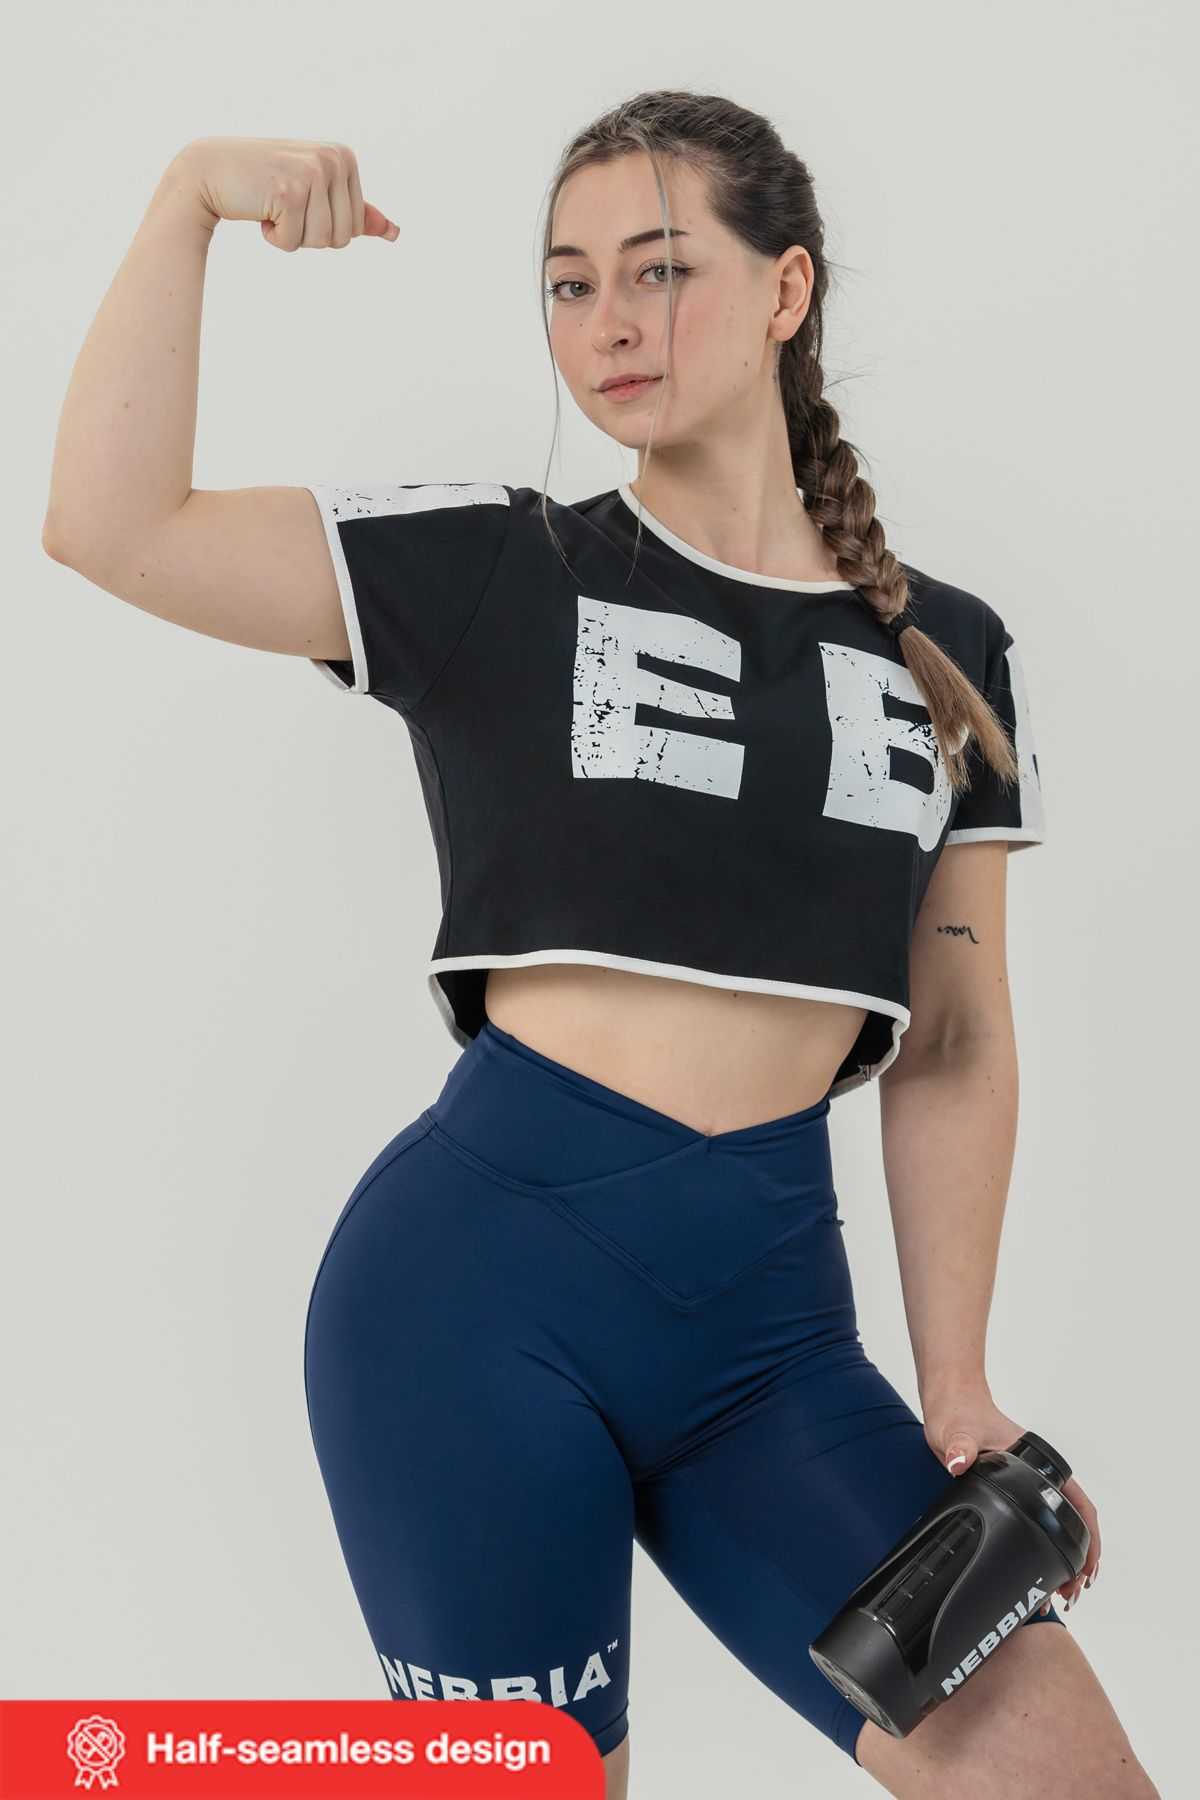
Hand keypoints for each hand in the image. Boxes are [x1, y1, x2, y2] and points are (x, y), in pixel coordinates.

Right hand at [175, 137, 398, 249]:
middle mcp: (334, 158)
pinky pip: (295, 244)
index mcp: (345, 157)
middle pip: (344, 237)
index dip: (325, 227)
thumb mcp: (315, 193)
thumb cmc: (264, 183)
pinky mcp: (290, 191)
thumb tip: (395, 232)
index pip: (357, 227)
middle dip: (311, 234)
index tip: (300, 199)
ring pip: (323, 242)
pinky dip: (275, 238)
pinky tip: (260, 209)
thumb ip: (355, 211)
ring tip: (273, 206)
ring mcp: (312, 172)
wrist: (210, 171)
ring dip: (294, 237)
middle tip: (284, 205)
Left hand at [922, 1388, 1100, 1613]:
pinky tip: (1032, 1570)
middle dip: (1078, 1560)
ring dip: (1061, 1559)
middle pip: (1071, 1523)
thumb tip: (959, 1461)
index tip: (1088, 1569)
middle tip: (1071, 1595)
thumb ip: (960, 1446)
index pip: (1078, 1503)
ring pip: (1052, 1528)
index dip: (1088, 1538)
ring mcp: (1022, 1487)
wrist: (947, 1405)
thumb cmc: (959, 1412)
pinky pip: (1030, 1525)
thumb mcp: (958, 1432)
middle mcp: (1036, 1477)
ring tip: (1058, 1594)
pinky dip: (1037, 1549)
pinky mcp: (1005, 1494)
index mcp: (1038, 1463)